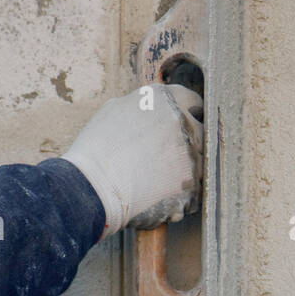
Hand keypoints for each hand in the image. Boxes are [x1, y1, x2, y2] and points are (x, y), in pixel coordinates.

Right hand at [60, 84, 203, 236]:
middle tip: (171, 160)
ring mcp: (190, 152)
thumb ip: (145, 106)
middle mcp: (182, 121)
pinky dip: (183, 196)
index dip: (190, 114)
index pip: (193, 101)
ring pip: (200, 162)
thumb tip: (156, 110)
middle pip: (201, 133)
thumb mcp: (117, 109)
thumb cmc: (97, 150)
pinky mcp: (192, 183)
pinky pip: (196, 190)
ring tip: (160, 182)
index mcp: (164, 98)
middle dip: (190, 145)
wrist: (93, 186)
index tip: (187, 125)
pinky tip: (160, 197)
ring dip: (187, 171)